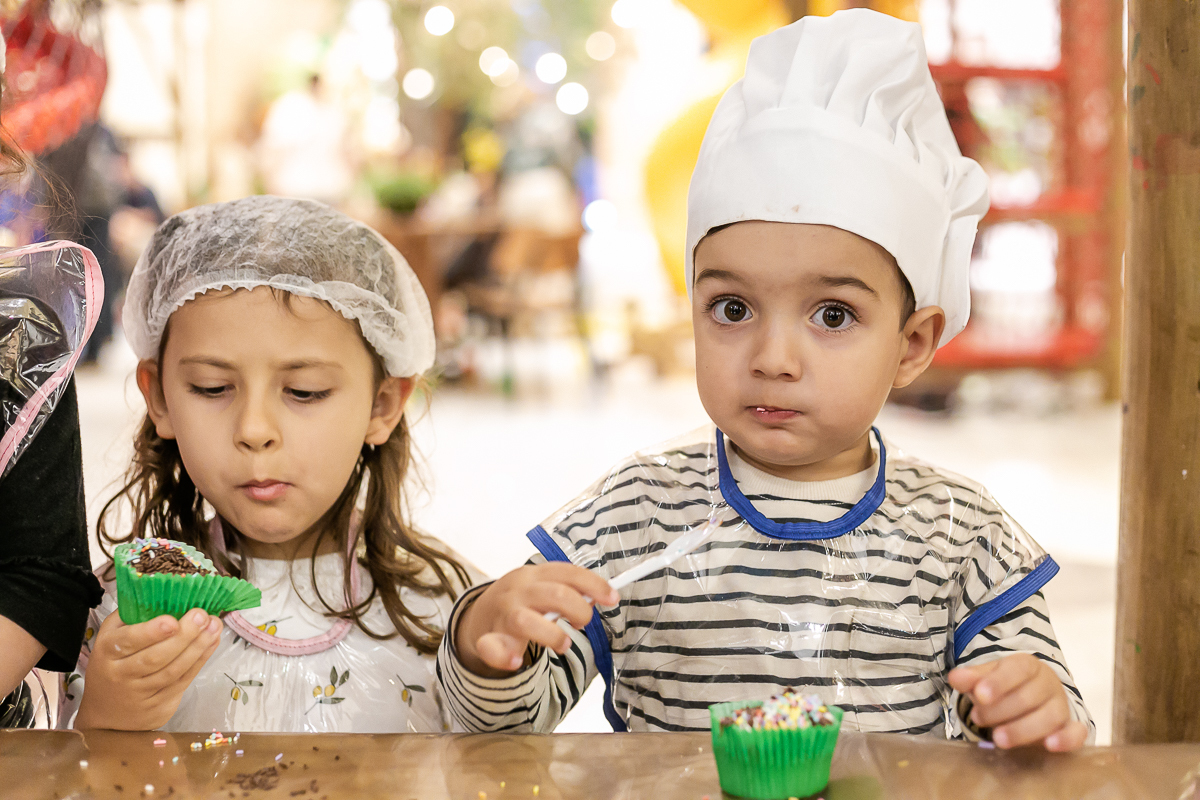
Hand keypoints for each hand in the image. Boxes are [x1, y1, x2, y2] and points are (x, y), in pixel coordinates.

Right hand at [74, 609, 222, 729]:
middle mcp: (122, 674)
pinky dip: (200, 660)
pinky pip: (183, 680)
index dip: (151, 632)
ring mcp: (142, 692)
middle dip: (183, 636)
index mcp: (107, 652)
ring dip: (198, 647)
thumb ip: (132, 616)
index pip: (128, 642)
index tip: (172, 621)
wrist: (106, 715)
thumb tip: (162, 589)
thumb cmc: (112, 664)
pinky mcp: (160, 704)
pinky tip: (212, 642)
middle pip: (155, 657)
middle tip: (202, 615)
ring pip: (173, 670)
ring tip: (213, 626)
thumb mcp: (111, 637)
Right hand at [455, 563, 618, 676]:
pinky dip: (505, 657)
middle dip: (579, 610)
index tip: (613, 598)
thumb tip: (601, 596)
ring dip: (552, 635)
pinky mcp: (488, 639)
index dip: (594, 585)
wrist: (479, 614)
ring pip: (525, 621)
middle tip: (581, 623)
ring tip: (563, 644)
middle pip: (554, 595)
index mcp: (534, 575)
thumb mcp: (543, 587)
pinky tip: (516, 662)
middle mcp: (518, 591)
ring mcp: (502, 615)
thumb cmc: (522, 600)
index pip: (568, 573)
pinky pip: (492, 648)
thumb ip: (569, 590)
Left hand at [948, 653, 1087, 750]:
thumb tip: (954, 678)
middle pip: (1030, 695)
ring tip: (998, 739)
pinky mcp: (1071, 728)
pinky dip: (1067, 739)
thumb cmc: (1005, 687)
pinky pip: (1076, 733)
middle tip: (978, 718)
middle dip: (1002, 709)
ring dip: (1024, 729)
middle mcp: (1048, 684)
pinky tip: (1049, 746)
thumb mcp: (987, 678)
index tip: (979, 695)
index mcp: (1028, 665)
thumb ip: (972, 679)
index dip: (998, 682)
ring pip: (1049, 716)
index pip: (1017, 669)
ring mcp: (1061, 706)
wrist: (1032, 696)